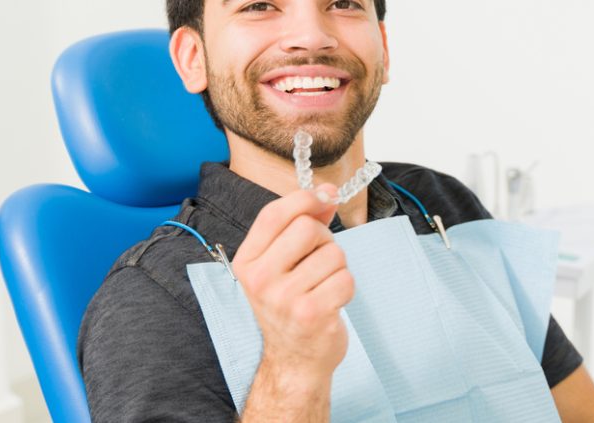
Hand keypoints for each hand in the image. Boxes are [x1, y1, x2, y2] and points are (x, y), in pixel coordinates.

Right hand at [232, 184, 354, 381]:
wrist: (294, 359)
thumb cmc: (290, 305)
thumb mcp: (283, 263)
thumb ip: (302, 224)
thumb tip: (328, 192)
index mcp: (247, 262)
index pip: (274, 214)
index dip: (305, 198)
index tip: (326, 196)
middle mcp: (260, 280)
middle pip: (308, 228)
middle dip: (324, 239)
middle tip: (318, 262)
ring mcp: (285, 299)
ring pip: (333, 253)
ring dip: (337, 267)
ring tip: (322, 286)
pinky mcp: (312, 314)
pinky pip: (346, 279)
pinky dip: (346, 287)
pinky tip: (331, 301)